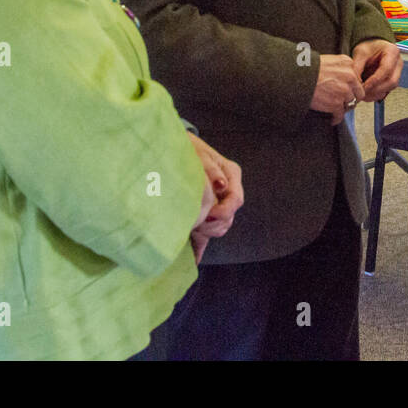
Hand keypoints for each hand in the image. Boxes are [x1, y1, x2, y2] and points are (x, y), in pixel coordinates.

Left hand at [187, 133, 243, 263]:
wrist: (171, 146)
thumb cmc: (187, 147)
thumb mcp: (198, 152)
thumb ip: (210, 168)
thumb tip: (221, 186)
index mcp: (231, 175)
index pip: (236, 200)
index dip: (224, 211)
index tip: (208, 216)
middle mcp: (227, 190)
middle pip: (229, 217)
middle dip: (212, 224)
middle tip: (193, 223)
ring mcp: (217, 203)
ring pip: (221, 227)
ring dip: (206, 232)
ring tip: (188, 229)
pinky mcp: (204, 213)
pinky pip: (206, 235)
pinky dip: (198, 249)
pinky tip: (191, 262)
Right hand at [311, 53, 365, 124]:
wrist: (296, 77)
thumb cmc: (308, 68)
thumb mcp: (328, 61)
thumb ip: (340, 68)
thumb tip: (345, 79)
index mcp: (348, 63)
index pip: (357, 79)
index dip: (352, 86)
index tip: (348, 91)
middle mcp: (350, 76)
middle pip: (358, 92)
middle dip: (352, 98)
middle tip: (344, 102)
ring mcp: (344, 91)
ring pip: (350, 104)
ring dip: (344, 108)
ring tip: (337, 110)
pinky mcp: (336, 104)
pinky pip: (340, 115)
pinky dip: (336, 118)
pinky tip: (332, 119)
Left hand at [352, 38, 401, 101]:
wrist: (372, 48)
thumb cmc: (368, 48)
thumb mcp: (360, 53)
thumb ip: (357, 67)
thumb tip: (355, 83)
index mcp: (392, 51)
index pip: (386, 69)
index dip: (375, 80)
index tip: (364, 86)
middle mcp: (398, 63)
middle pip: (392, 81)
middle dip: (376, 89)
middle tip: (363, 93)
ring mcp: (397, 72)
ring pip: (390, 87)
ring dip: (376, 93)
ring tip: (363, 94)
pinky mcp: (392, 80)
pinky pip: (387, 90)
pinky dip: (377, 95)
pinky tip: (367, 94)